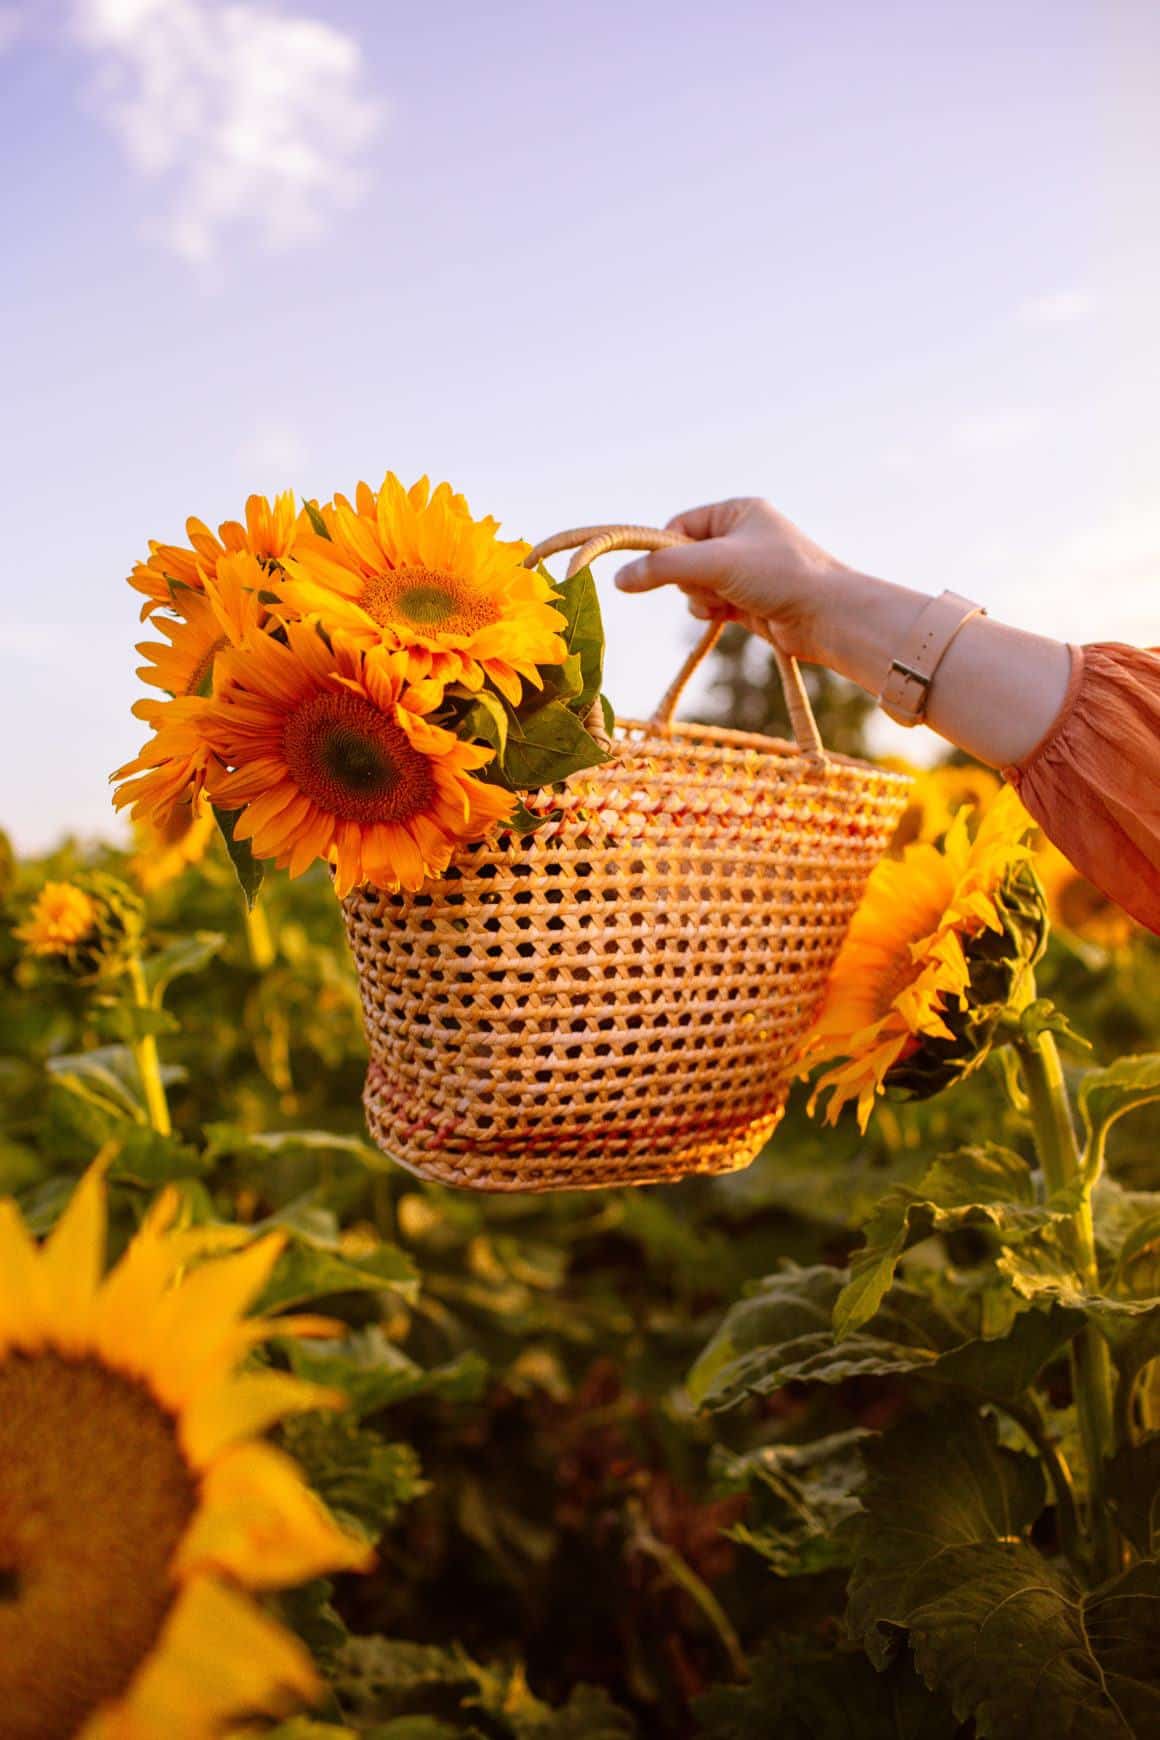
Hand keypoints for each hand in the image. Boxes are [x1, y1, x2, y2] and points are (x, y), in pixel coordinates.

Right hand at [613, 497, 857, 664]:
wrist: (827, 617)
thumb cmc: (779, 575)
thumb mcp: (715, 563)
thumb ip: (664, 568)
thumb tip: (618, 579)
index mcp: (737, 511)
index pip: (679, 524)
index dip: (666, 549)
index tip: (661, 570)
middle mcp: (741, 536)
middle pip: (684, 557)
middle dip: (689, 578)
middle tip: (709, 586)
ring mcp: (745, 569)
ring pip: (695, 584)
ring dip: (700, 599)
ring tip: (723, 603)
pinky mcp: (748, 599)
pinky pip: (710, 603)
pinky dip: (712, 611)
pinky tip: (728, 616)